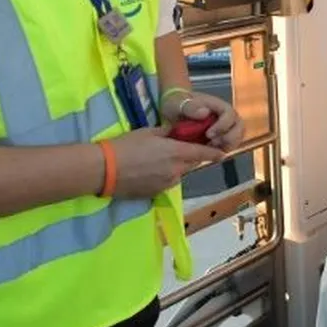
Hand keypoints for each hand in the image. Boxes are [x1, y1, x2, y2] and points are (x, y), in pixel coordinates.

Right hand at [108, 128, 224, 198]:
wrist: (104, 170)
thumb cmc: (125, 146)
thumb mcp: (149, 133)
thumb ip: (168, 134)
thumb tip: (176, 133)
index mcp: (176, 153)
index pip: (202, 154)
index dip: (214, 153)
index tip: (222, 153)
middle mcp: (176, 171)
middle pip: (191, 164)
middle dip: (190, 157)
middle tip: (181, 149)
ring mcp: (166, 184)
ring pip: (179, 174)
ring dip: (176, 167)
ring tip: (159, 160)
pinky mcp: (155, 194)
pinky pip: (167, 182)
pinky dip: (164, 176)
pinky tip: (150, 171)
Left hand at [162, 90, 243, 151]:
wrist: (175, 109)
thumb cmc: (177, 103)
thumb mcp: (177, 103)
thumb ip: (189, 107)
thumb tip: (204, 113)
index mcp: (217, 105)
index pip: (229, 113)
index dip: (223, 125)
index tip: (208, 134)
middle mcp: (225, 115)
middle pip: (239, 126)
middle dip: (230, 138)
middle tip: (213, 144)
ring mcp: (226, 126)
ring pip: (238, 136)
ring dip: (228, 145)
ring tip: (211, 148)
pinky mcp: (222, 136)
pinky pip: (230, 144)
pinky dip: (223, 150)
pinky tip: (210, 152)